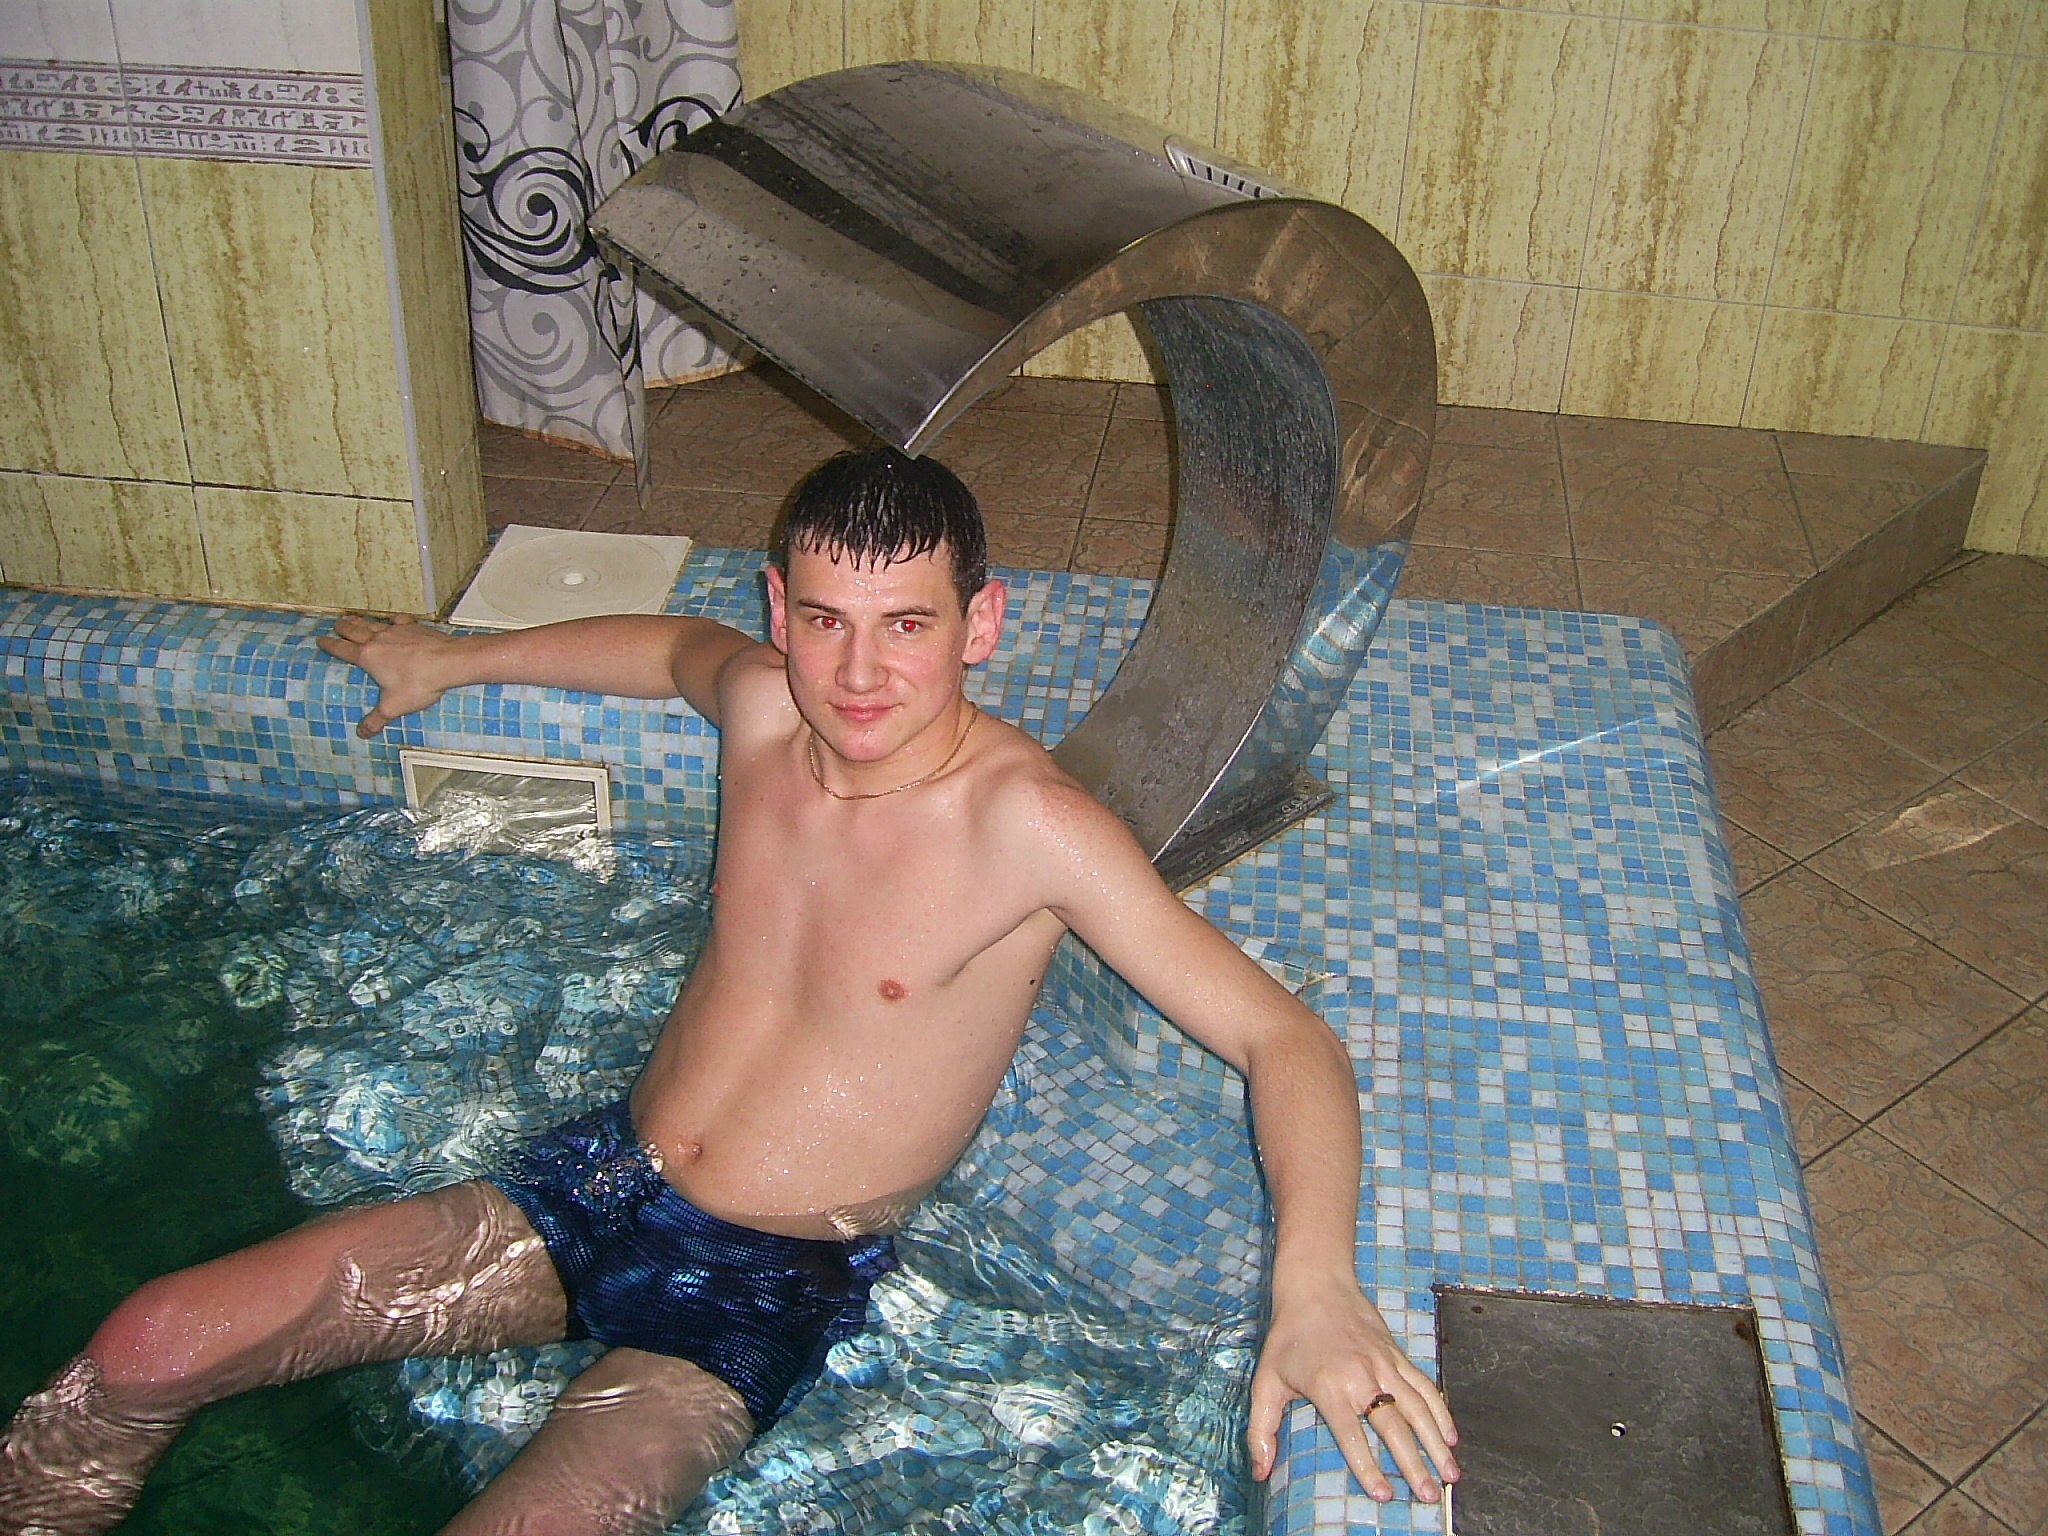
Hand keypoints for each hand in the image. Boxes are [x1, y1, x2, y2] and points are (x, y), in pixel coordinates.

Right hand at [315, 615, 464, 737]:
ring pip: (372, 622)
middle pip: (353, 630)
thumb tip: (362, 732)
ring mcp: (396, 631)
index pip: (341, 649)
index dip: (329, 645)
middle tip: (336, 625)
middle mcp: (378, 639)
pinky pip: (398, 620)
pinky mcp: (414, 627)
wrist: (448, 662)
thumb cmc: (420, 682)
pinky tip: (393, 621)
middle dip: (342, 627)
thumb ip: (376, 720)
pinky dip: (391, 619)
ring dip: (361, 620)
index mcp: (367, 656)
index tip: (321, 641)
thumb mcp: (393, 706)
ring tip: (353, 618)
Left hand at [1247, 1273, 1458, 1503]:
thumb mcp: (1265, 1381)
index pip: (1352, 1435)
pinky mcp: (1397, 1354)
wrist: (1316, 1285)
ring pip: (1418, 1408)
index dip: (1368, 1467)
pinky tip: (1451, 1437)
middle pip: (1394, 1426)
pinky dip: (1441, 1412)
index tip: (1383, 1494)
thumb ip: (1262, 1429)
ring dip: (1437, 1443)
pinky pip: (1425, 1386)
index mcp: (1329, 1386)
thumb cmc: (1289, 1336)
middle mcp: (1362, 1376)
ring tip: (1450, 1475)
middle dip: (1414, 1464)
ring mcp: (1384, 1364)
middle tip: (1428, 1495)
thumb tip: (1259, 1471)